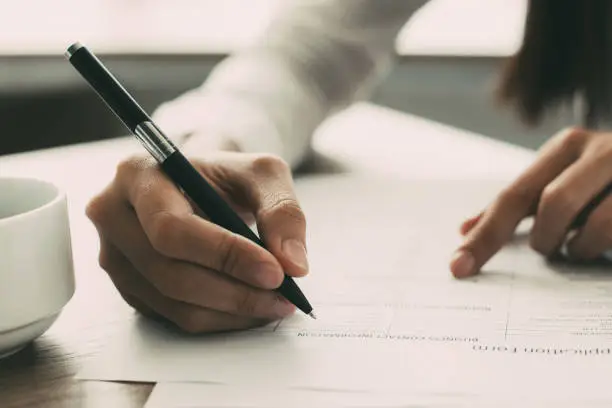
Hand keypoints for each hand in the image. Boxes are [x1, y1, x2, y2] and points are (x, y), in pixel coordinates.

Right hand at [86, 151, 308, 332]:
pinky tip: (251, 307)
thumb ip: (282, 210)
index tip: (275, 271)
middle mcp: (113, 215)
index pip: (172, 227)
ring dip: (232, 311)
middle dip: (234, 291)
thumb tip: (293, 264)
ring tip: (276, 303)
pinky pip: (173, 316)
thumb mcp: (262, 174)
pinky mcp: (129, 286)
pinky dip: (219, 318)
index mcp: (137, 174)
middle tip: (283, 295)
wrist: (200, 185)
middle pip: (168, 272)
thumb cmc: (226, 175)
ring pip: (173, 302)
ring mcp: (115, 255)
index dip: (224, 255)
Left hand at [451, 127, 611, 276]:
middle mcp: (603, 149)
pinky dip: (606, 247)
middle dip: (546, 240)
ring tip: (583, 246)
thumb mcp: (562, 181)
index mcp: (567, 146)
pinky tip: (608, 243)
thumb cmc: (607, 180)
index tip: (458, 268)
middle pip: (552, 206)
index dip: (484, 236)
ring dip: (582, 248)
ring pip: (595, 226)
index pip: (513, 197)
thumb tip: (465, 230)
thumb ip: (520, 204)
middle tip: (552, 247)